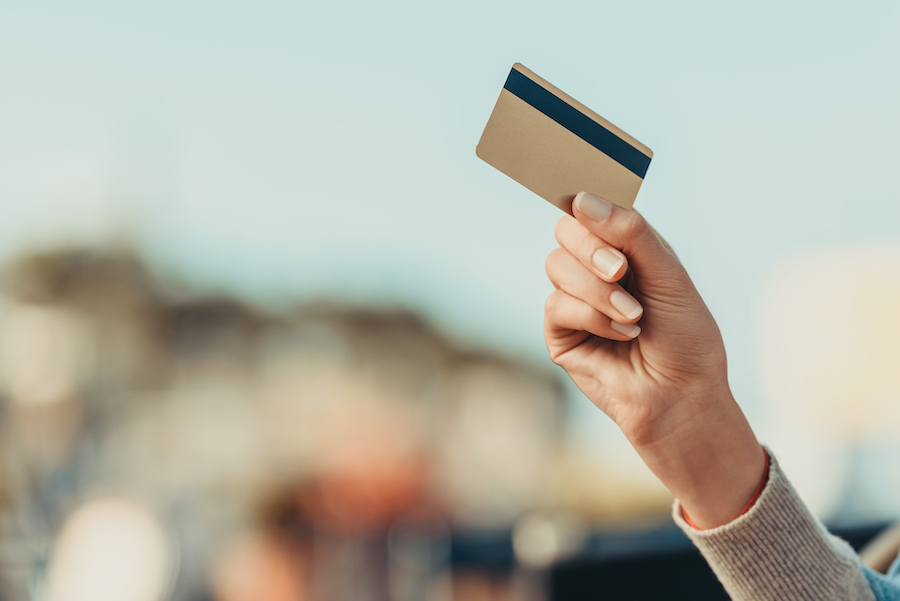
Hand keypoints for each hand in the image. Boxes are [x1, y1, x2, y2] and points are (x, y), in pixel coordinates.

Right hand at [544, 192, 765, 527]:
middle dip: (592, 247)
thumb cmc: (686, 339)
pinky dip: (592, 315)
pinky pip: (556, 305)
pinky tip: (622, 333)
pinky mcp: (561, 333)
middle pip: (565, 230)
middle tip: (621, 270)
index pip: (591, 208)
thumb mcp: (669, 275)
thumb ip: (631, 234)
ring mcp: (575, 300)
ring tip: (635, 317)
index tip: (584, 196)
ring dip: (599, 290)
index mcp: (625, 249)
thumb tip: (581, 200)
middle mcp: (596, 269)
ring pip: (557, 266)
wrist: (685, 396)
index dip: (584, 200)